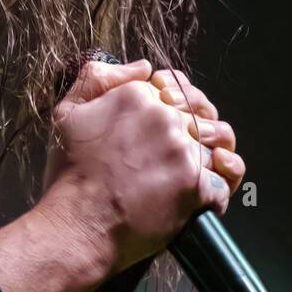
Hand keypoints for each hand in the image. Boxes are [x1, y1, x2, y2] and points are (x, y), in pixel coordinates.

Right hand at [39, 59, 236, 276]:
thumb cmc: (69, 175)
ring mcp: (184, 152)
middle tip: (174, 152)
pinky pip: (224, 183)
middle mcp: (165, 118)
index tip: (163, 124)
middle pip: (201, 114)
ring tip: (188, 171)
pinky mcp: (197, 186)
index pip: (176, 88)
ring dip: (208, 157)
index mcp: (138, 96)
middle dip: (194, 130)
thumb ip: (98, 78)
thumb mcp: (67, 114)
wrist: (77, 225)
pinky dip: (217, 190)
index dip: (175, 104)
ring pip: (217, 145)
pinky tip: (202, 193)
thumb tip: (143, 67)